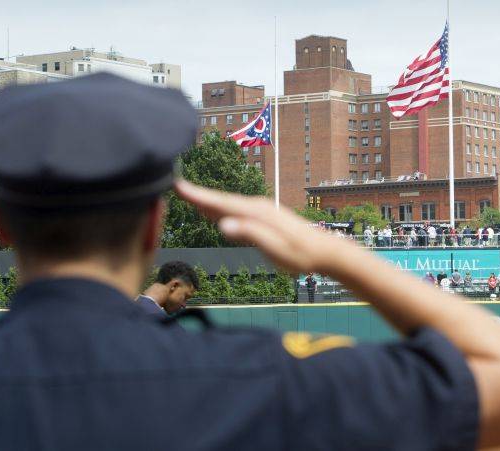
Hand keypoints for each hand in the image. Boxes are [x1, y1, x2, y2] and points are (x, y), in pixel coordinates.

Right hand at [174, 179, 349, 274]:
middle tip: (174, 186)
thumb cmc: (301, 255)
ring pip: (228, 204)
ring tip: (187, 196)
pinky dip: (221, 208)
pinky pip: (236, 209)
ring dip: (207, 200)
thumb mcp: (275, 249)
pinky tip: (214, 211)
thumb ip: (250, 235)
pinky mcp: (264, 217)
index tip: (178, 186)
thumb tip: (223, 224)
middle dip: (198, 194)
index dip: (198, 196)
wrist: (325, 251)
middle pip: (221, 200)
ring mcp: (261, 210)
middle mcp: (257, 207)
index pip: (221, 203)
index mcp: (256, 213)